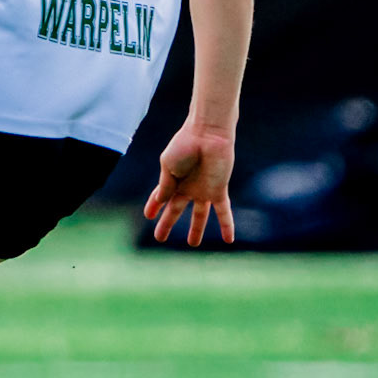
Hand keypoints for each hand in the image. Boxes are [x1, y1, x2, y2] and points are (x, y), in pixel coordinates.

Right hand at [144, 122, 235, 246]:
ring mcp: (203, 189)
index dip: (153, 206)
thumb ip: (165, 186)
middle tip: (159, 238)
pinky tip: (229, 240)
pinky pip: (223, 211)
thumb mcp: (168, 166)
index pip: (160, 196)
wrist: (208, 134)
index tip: (148, 216)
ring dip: (196, 229)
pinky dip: (226, 225)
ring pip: (200, 214)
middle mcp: (187, 186)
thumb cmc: (185, 145)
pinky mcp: (218, 190)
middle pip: (176, 209)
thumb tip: (161, 204)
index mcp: (172, 178)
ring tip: (193, 243)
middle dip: (168, 223)